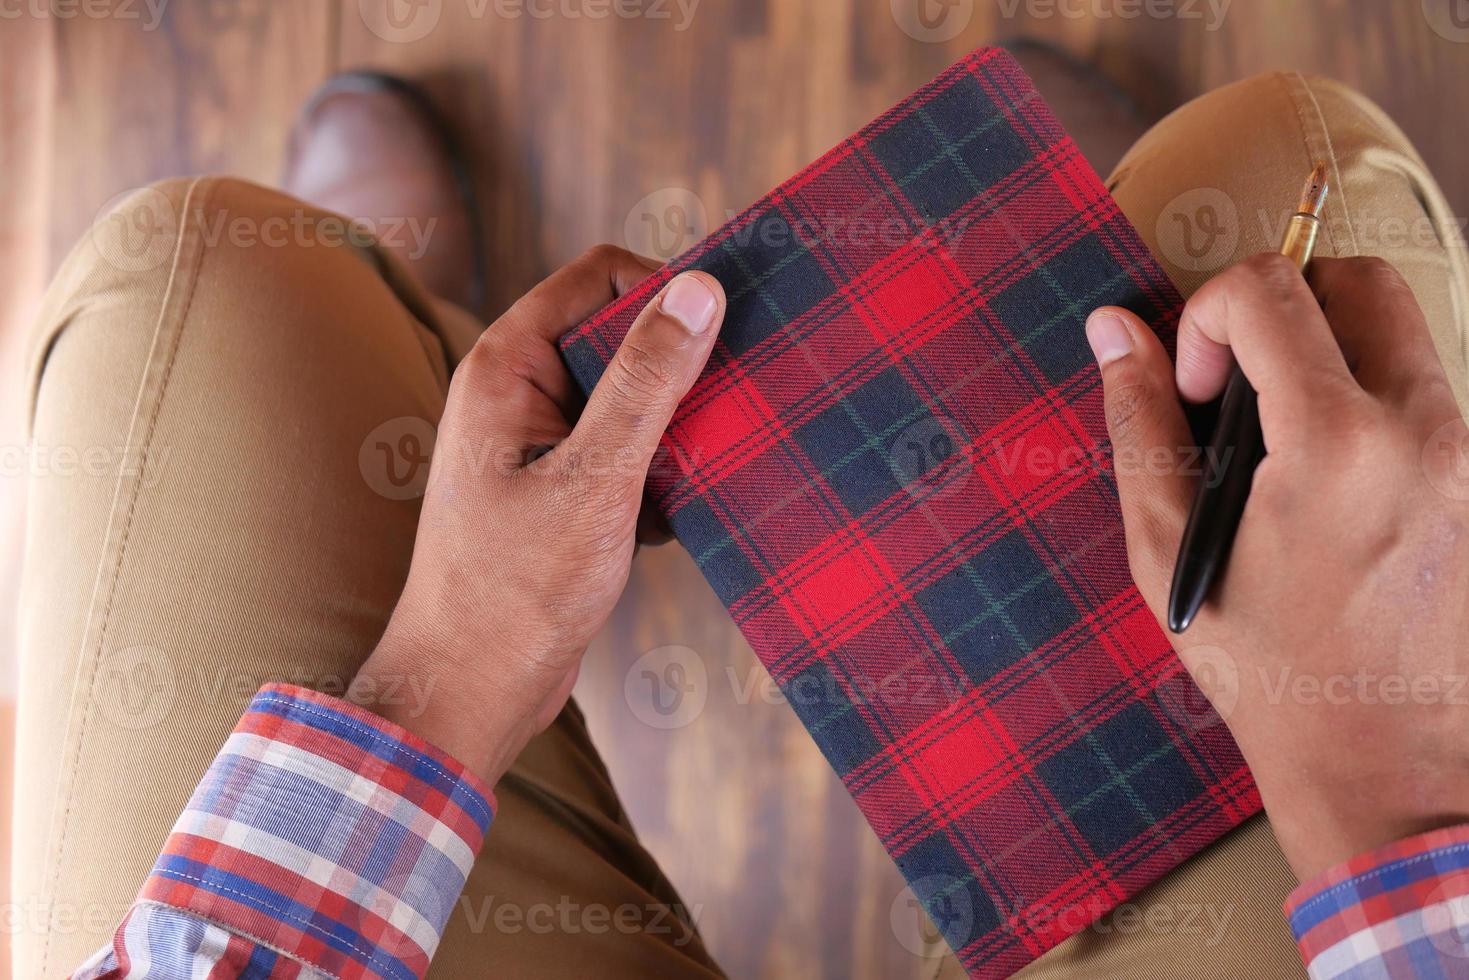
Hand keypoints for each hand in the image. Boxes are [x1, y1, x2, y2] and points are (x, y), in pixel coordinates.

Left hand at [353, 246, 725, 784]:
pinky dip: (656, 476)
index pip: (598, 276)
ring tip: (702, 470)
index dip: (665, 288)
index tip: (728, 329)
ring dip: (673, 430)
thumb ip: (647, 382)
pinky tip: (667, 522)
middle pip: (619, 334)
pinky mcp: (558, 489)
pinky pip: (624, 452)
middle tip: (732, 402)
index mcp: (508, 367)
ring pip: (629, 398)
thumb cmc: (513, 591)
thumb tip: (699, 291)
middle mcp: (517, 393)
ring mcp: (536, 443)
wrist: (468, 692)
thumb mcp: (596, 479)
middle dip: (678, 366)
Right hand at [1087, 253, 1468, 881]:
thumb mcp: (1168, 551)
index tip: (1196, 386)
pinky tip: (1326, 484)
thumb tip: (1114, 331)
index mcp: (1336, 444)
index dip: (1207, 316)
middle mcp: (1424, 432)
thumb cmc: (1271, 673)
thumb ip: (1139, 426)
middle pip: (1356, 278)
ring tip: (1280, 447)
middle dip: (1280, 306)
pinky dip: (1365, 402)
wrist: (1389, 767)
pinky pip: (1423, 393)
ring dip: (1326, 355)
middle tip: (1239, 389)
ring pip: (1398, 332)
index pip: (1270, 290)